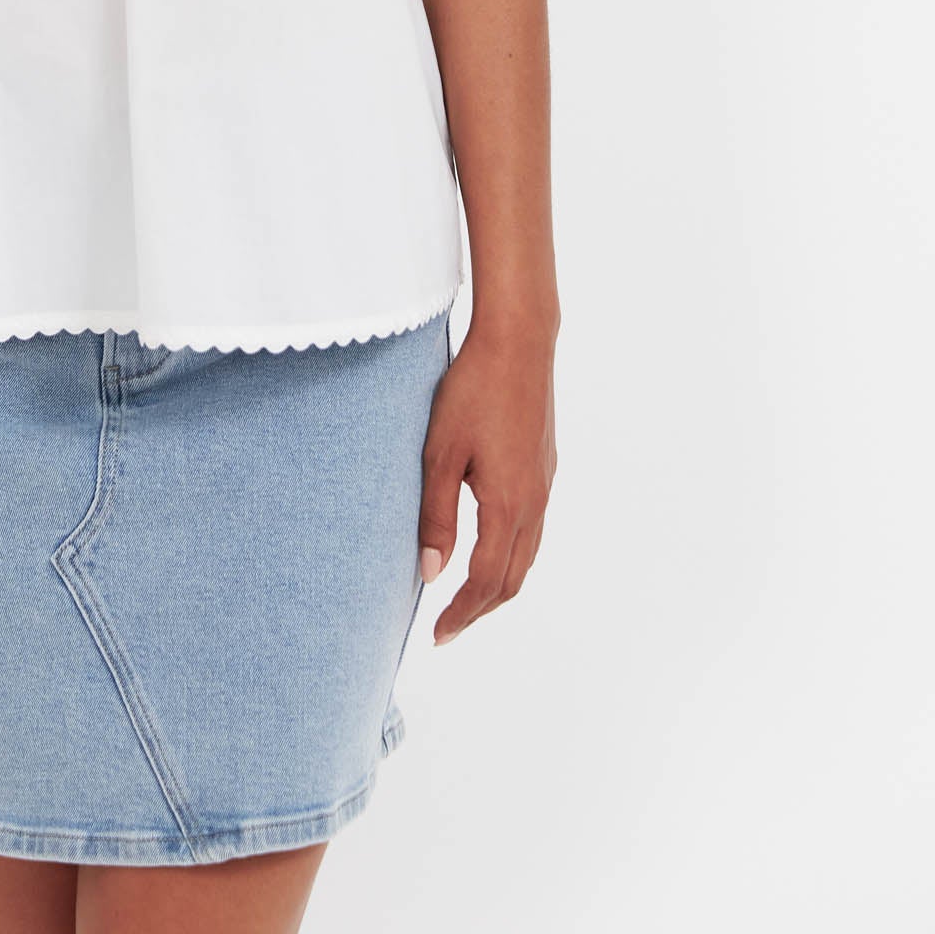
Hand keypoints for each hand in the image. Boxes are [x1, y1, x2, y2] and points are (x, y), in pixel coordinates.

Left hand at [417, 312, 557, 644]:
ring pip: (528, 555)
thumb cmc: (472, 392)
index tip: (438, 635)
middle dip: (480, 609)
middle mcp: (535, 502)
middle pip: (513, 579)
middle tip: (448, 626)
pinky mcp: (545, 466)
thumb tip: (432, 574)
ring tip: (466, 597)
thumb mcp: (440, 454)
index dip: (462, 613)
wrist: (517, 342)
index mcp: (508, 505)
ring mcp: (545, 484)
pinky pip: (533, 529)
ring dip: (498, 584)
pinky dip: (511, 555)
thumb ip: (436, 516)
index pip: (486, 580)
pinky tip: (489, 545)